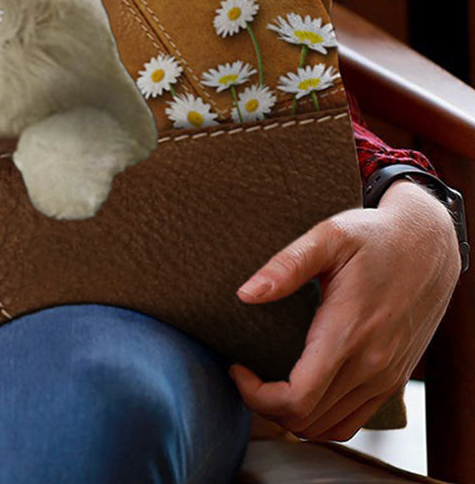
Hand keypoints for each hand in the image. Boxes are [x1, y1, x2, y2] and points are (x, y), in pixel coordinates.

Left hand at [228, 179, 461, 441]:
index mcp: (348, 333)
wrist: (428, 246)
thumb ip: (286, 266)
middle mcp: (371, 365)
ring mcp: (385, 377)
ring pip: (329, 427)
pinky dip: (320, 419)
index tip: (236, 367)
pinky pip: (352, 420)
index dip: (256, 395)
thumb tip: (246, 294)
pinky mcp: (393, 379)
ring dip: (291, 416)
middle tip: (243, 373)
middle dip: (264, 405)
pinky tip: (299, 390)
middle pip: (307, 420)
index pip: (297, 398)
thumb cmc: (374, 237)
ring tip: (265, 382)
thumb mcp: (328, 236)